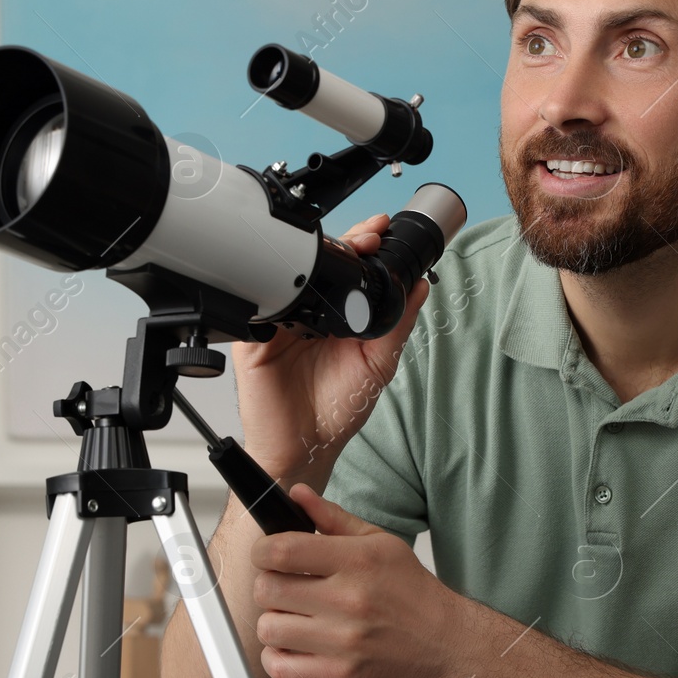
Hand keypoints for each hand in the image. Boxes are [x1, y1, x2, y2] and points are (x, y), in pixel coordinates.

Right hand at [231, 213, 429, 488]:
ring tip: (344, 252)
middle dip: (346, 243)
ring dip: (315, 259)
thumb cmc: (338, 410)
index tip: (381, 232)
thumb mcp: (379, 364)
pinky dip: (276, 290)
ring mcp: (284, 323)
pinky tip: (299, 285)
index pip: (351, 270)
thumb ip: (399, 324)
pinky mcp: (257, 338)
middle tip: (367, 238)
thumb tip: (420, 287)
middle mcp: (312, 314)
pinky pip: (262, 306)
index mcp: (341, 317)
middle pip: (323, 265)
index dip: (365, 246)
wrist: (305, 446)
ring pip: (293, 276)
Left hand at [250, 484, 462, 677]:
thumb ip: (332, 518)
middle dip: (268, 585)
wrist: (447, 645)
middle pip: (267, 589)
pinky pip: (279, 667)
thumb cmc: (412, 593)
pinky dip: (278, 657)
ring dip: (274, 621)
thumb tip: (297, 494)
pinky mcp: (339, 676)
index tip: (267, 556)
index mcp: (357, 561)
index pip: (281, 550)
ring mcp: (343, 642)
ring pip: (269, 628)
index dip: (262, 551)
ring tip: (294, 618)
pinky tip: (295, 646)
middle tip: (285, 587)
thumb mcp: (380, 542)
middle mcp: (349, 601)